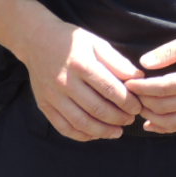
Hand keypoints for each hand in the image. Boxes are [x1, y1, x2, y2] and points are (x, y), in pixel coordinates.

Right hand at [21, 21, 141, 140]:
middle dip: (118, 118)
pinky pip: (64, 127)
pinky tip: (95, 134)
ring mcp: (52, 96)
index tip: (138, 107)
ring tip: (118, 132)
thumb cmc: (72, 41)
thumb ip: (117, 62)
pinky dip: (81, 135)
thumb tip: (138, 78)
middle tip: (130, 120)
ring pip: (81, 123)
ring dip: (102, 131)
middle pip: (96, 109)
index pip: (110, 89)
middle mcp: (65, 82)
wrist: (37, 41)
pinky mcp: (44, 106)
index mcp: (81, 64)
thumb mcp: (97, 43)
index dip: (127, 102)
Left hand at [128, 23, 175, 133]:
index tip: (127, 83)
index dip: (141, 88)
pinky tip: (150, 123)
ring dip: (150, 116)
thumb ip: (169, 51)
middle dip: (142, 101)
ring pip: (171, 122)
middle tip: (128, 93)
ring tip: (137, 104)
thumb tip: (144, 63)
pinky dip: (164, 127)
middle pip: (163, 107)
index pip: (162, 88)